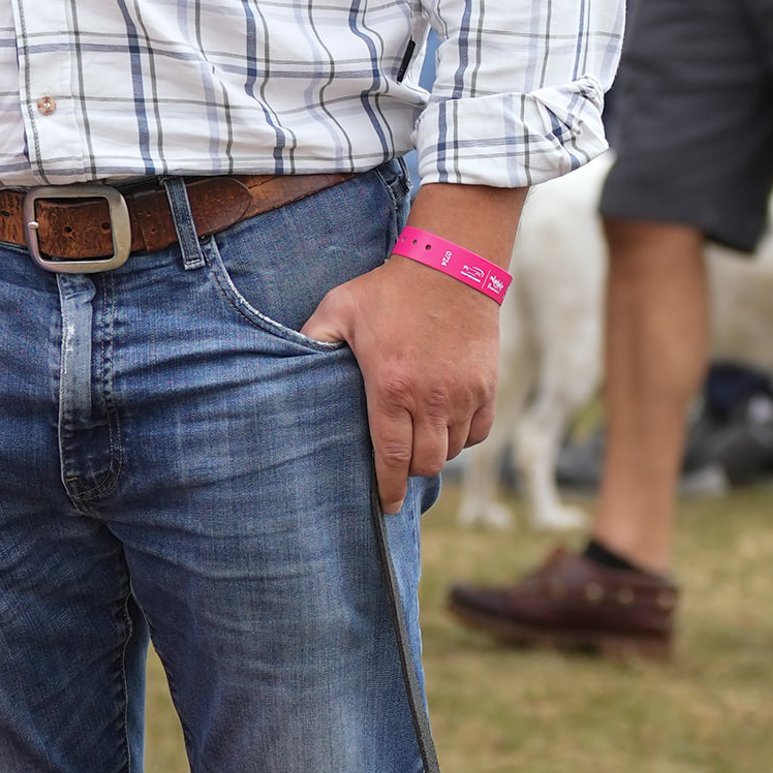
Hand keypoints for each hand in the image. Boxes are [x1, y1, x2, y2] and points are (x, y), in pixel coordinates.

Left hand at [303, 255, 500, 511]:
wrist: (451, 265)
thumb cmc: (389, 288)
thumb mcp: (339, 307)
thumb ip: (312, 337)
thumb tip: (286, 361)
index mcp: (390, 388)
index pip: (392, 458)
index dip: (388, 489)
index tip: (385, 507)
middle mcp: (430, 399)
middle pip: (425, 462)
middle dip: (410, 470)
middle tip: (398, 464)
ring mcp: (463, 395)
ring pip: (452, 450)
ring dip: (435, 452)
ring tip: (420, 440)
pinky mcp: (486, 385)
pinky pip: (478, 431)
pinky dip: (463, 436)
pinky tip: (447, 426)